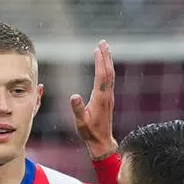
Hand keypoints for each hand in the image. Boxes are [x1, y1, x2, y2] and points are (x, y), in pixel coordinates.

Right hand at [69, 40, 116, 159]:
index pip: (101, 76)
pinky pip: (109, 80)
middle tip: (103, 42)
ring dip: (108, 61)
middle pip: (108, 72)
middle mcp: (107, 95)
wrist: (102, 141)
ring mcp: (109, 97)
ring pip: (110, 75)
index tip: (97, 49)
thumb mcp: (80, 122)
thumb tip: (73, 96)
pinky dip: (107, 69)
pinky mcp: (108, 99)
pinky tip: (105, 65)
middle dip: (106, 56)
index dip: (100, 62)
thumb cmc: (89, 132)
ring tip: (105, 49)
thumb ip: (77, 109)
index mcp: (100, 98)